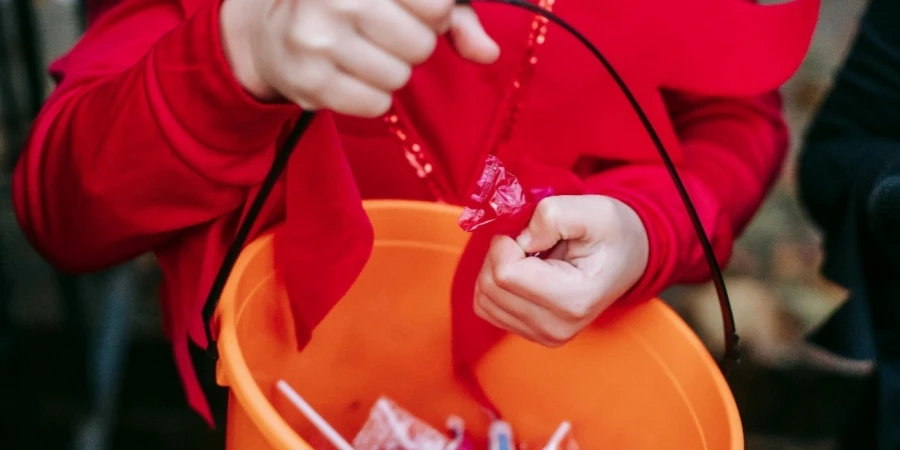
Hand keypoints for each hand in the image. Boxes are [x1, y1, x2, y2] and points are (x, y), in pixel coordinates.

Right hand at [221, 0, 498, 116]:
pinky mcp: (309, 81)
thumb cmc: (350, 8)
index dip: (434, 14)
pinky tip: (350, 76)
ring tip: (363, 55)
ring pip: (400, 76)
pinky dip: (372, 98)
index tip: (410, 10)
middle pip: (421, 44)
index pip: (437, 5)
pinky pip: (376, 104)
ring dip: (391, 72)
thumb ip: (453, 16)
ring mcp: (316, 38)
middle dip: (412, 45)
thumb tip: (488, 53)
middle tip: (383, 36)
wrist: (272, 35)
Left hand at [474, 195, 649, 346]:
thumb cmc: (613, 232)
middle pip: (490, 287)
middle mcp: (555, 327)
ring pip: (483, 299)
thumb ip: (550, 216)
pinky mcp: (531, 334)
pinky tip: (523, 272)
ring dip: (496, 268)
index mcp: (573, 300)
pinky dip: (496, 284)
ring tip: (529, 256)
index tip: (530, 231)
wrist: (628, 256)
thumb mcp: (591, 210)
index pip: (505, 273)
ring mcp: (543, 336)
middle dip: (500, 253)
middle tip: (529, 240)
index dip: (506, 241)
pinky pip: (488, 308)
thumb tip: (518, 239)